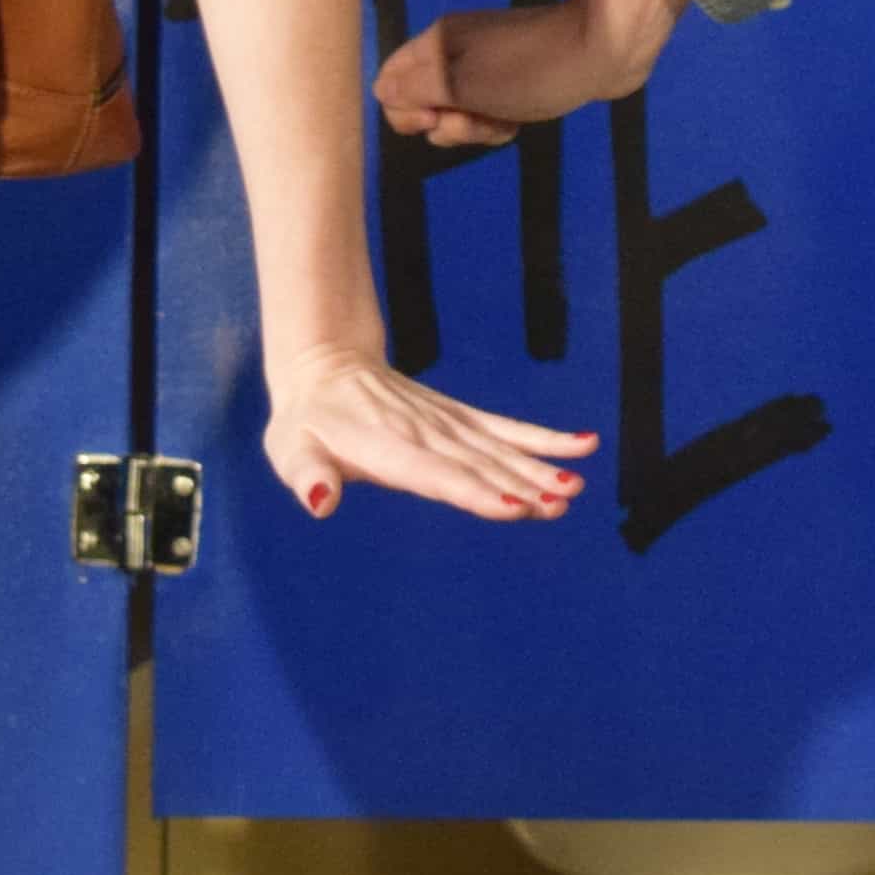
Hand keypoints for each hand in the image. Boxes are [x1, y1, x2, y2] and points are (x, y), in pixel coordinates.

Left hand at [263, 345, 595, 522]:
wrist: (325, 367)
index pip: (439, 475)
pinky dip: (545, 438)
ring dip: (540, 469)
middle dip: (522, 486)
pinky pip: (508, 429)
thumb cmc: (305, 421)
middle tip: (561, 503)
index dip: (476, 492)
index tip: (514, 507)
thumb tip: (319, 502)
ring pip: (501, 450)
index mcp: (389, 449)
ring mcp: (449, 425)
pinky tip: (584, 445)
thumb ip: (307, 474)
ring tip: (575, 487)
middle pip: (481, 466)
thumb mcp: (289, 448)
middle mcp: (427, 436)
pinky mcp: (461, 418)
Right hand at [378, 0, 684, 148]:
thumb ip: (414, 89)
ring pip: (457, 111)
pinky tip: (518, 123)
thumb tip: (381, 91)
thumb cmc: (529, 68)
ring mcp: (486, 64)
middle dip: (444, 125)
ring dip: (473, 128)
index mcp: (436, 44)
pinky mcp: (515, 78)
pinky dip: (497, 121)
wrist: (604, 47)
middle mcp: (455, 51)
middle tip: (476, 121)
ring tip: (502, 124)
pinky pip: (488, 108)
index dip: (405, 112)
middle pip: (422, 103)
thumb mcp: (462, 83)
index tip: (437, 117)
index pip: (389, 85)